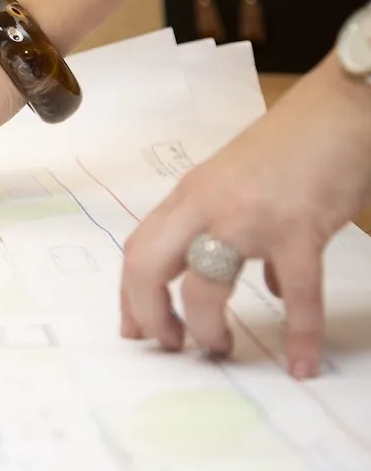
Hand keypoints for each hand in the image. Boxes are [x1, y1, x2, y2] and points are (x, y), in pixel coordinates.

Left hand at [120, 52, 370, 378]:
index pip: (138, 249)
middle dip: (149, 314)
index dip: (130, 294)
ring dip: (205, 327)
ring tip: (219, 350)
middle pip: (146, 266)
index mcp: (189, 196)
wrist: (341, 107)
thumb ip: (238, 228)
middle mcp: (205, 206)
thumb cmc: (295, 144)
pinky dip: (299, 334)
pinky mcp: (297, 228)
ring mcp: (248, 217)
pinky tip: (302, 363)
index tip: (135, 329)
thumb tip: (268, 283)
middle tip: (168, 345)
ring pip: (202, 284)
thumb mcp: (242, 183)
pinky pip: (296, 294)